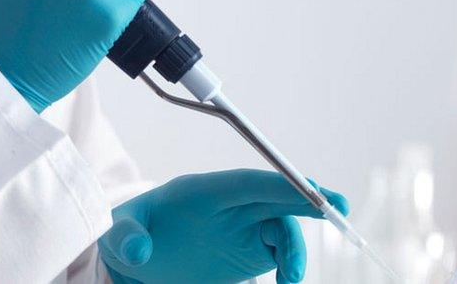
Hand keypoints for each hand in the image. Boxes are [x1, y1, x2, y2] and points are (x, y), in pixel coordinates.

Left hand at [99, 169, 348, 283]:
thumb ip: (125, 236)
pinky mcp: (253, 248)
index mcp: (204, 190)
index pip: (247, 182)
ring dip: (297, 247)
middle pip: (277, 194)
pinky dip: (291, 263)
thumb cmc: (130, 233)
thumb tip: (139, 250)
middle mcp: (233, 203)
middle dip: (309, 197)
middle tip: (340, 207)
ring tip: (293, 278)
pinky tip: (288, 281)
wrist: (140, 261)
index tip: (307, 189)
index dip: (279, 183)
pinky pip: (281, 251)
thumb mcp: (117, 232)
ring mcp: (246, 224)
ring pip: (284, 225)